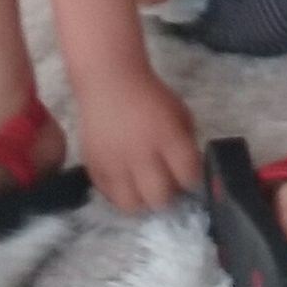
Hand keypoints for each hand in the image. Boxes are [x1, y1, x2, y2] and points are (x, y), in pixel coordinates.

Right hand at [76, 68, 200, 212]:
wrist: (110, 81)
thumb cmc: (150, 96)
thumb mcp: (179, 112)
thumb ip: (187, 142)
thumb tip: (190, 170)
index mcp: (168, 137)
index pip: (188, 176)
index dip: (192, 179)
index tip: (187, 175)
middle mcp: (141, 154)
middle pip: (160, 198)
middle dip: (168, 195)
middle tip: (166, 185)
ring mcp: (115, 163)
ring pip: (132, 205)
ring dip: (142, 200)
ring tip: (144, 188)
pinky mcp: (94, 166)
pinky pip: (108, 194)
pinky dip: (119, 192)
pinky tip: (125, 180)